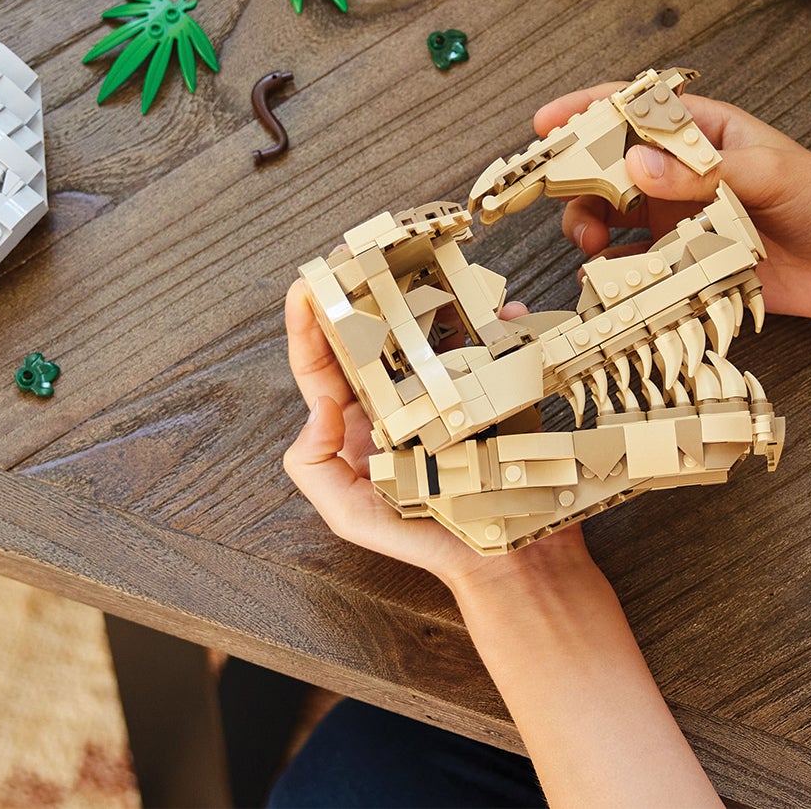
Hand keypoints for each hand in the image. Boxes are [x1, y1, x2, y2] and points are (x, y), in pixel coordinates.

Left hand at [282, 281, 592, 593]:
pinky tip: (503, 311)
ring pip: (430, 326)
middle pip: (372, 329)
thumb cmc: (425, 538)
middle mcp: (397, 395)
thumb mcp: (350, 514)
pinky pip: (491, 344)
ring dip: (428, 290)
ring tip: (424, 260)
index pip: (322, 362)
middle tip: (362, 249)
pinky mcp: (488, 388)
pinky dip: (499, 323)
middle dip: (364, 286)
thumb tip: (319, 405)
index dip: (308, 321)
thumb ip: (316, 465)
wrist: (505, 561)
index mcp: (358, 419)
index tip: (305, 282)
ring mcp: (445, 387)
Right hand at [534, 86, 810, 320]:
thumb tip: (636, 166)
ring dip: (590, 224)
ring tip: (590, 243)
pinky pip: (637, 263)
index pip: (631, 108)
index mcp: (698, 131)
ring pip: (613, 214)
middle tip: (559, 198)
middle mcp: (680, 172)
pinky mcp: (687, 258)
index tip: (546, 124)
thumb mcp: (766, 173)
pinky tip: (605, 275)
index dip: (584, 110)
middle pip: (608, 166)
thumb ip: (701, 172)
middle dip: (576, 179)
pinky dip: (615, 269)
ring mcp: (680, 215)